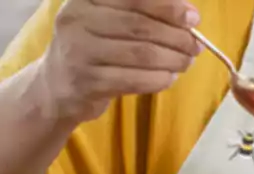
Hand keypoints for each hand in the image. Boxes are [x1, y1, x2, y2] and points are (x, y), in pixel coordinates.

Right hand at [37, 0, 202, 123]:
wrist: (57, 85)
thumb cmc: (94, 46)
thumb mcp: (106, 17)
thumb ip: (139, 10)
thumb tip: (187, 14)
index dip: (167, 6)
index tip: (192, 17)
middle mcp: (77, 20)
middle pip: (141, 26)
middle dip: (177, 36)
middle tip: (196, 45)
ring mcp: (79, 52)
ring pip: (141, 54)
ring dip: (173, 59)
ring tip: (186, 61)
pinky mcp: (87, 83)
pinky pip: (135, 80)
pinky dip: (159, 79)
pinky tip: (169, 77)